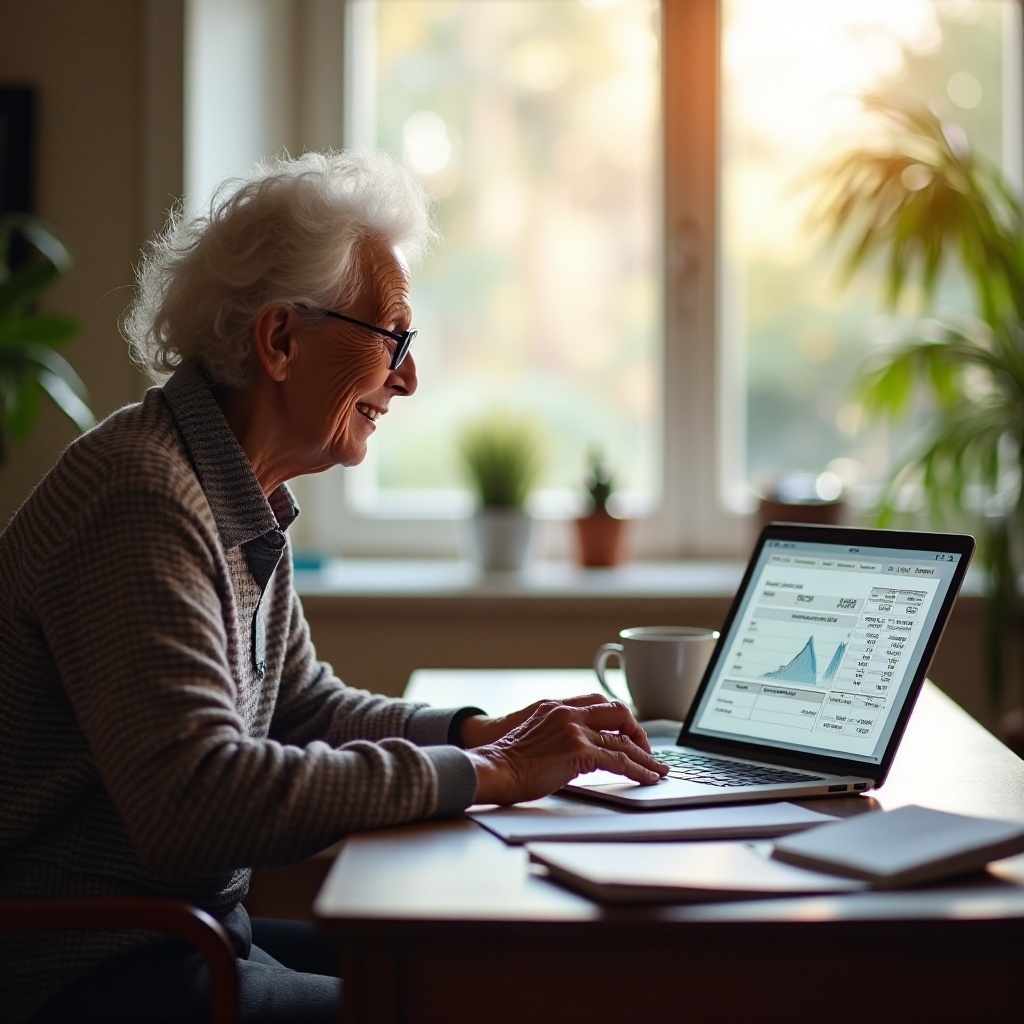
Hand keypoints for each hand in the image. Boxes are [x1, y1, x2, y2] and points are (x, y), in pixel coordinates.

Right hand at [464, 696, 668, 805]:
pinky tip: (647, 778)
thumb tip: (577, 751)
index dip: (618, 718)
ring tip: (657, 769)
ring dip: (645, 757)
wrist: (493, 768)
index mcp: (556, 706)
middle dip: (637, 731)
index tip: (627, 733)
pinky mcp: (580, 752)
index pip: (598, 702)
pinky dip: (639, 770)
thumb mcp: (534, 734)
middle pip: (618, 711)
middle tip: (646, 750)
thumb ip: (557, 734)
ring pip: (624, 740)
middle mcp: (568, 713)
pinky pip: (620, 761)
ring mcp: (575, 730)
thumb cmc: (507, 760)